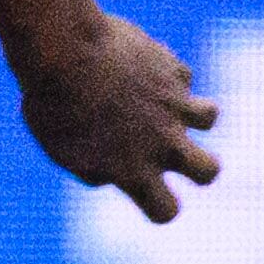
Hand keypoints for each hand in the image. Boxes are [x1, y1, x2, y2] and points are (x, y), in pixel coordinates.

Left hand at [17, 6, 220, 222]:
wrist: (66, 52)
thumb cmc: (53, 103)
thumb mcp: (60, 148)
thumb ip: (90, 170)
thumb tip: (111, 174)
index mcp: (134, 172)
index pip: (166, 211)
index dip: (158, 206)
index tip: (144, 190)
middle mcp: (162, 143)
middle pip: (209, 171)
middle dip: (200, 167)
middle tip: (173, 151)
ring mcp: (172, 105)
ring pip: (210, 116)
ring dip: (192, 113)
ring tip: (160, 103)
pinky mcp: (172, 70)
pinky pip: (182, 77)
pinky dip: (166, 75)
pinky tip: (138, 66)